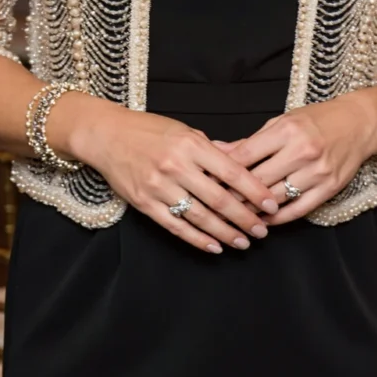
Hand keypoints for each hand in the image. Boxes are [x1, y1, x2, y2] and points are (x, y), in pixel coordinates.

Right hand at [57, 100, 280, 254]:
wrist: (105, 136)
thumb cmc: (148, 130)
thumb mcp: (184, 131)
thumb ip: (214, 149)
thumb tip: (244, 162)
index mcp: (191, 145)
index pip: (231, 172)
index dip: (255, 191)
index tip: (271, 205)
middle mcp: (176, 166)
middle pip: (219, 199)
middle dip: (245, 218)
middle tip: (262, 230)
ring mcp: (159, 186)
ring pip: (199, 217)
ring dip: (225, 233)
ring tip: (243, 242)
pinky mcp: (144, 203)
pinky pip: (175, 226)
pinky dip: (197, 239)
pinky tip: (214, 246)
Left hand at [220, 92, 376, 225]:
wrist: (359, 124)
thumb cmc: (316, 120)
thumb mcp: (282, 122)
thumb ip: (251, 141)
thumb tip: (217, 150)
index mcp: (287, 131)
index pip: (246, 155)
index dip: (223, 171)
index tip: (207, 181)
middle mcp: (302, 151)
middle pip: (258, 180)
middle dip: (233, 194)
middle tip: (214, 205)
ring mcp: (317, 172)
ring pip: (276, 198)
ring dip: (253, 210)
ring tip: (234, 216)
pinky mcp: (329, 188)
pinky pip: (298, 209)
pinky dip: (277, 218)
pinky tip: (263, 220)